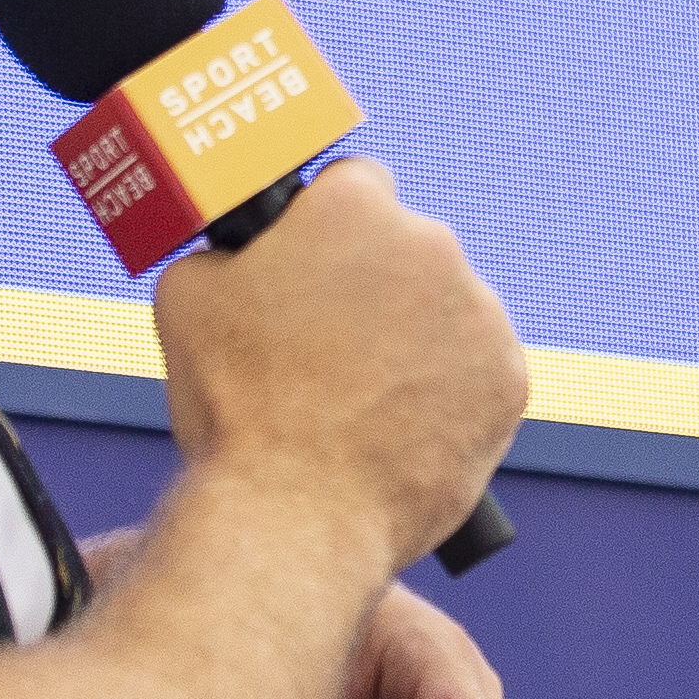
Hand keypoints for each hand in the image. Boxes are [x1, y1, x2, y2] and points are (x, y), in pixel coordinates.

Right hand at [153, 161, 526, 571]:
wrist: (296, 514)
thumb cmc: (236, 409)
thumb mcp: (188, 296)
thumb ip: (229, 252)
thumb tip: (243, 255)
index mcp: (352, 206)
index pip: (353, 184)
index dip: (326, 228)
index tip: (315, 266)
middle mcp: (430, 243)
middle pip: (405, 249)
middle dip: (374, 287)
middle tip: (328, 349)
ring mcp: (480, 313)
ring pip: (446, 312)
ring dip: (415, 340)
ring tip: (360, 401)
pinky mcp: (510, 379)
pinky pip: (478, 372)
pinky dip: (449, 394)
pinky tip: (399, 427)